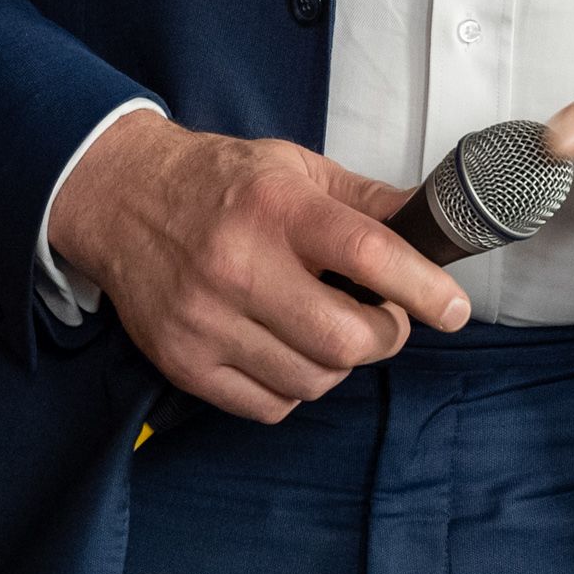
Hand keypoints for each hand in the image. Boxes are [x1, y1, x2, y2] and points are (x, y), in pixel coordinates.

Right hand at [47, 113, 469, 421]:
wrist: (120, 199)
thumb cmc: (217, 183)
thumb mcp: (296, 168)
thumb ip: (366, 201)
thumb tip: (433, 221)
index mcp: (277, 208)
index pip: (370, 254)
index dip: (424, 287)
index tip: (453, 308)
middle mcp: (240, 266)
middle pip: (346, 338)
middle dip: (385, 335)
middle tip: (384, 316)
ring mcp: (207, 321)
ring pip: (313, 380)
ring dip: (339, 362)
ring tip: (327, 327)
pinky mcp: (184, 362)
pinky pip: (270, 406)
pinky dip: (294, 387)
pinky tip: (286, 351)